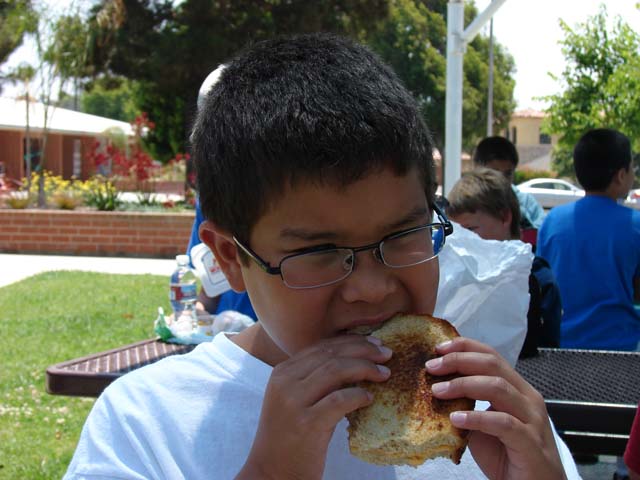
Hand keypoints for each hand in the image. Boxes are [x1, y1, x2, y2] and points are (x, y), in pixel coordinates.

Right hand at [236, 335, 391, 479]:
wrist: (272, 473)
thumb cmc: (290, 437)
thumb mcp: (296, 400)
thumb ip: (316, 379)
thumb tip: (355, 360)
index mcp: (282, 372)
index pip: (322, 346)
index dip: (351, 341)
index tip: (374, 344)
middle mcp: (285, 381)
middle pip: (331, 354)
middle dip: (364, 350)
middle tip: (387, 354)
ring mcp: (294, 402)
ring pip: (336, 370)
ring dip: (366, 368)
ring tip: (384, 374)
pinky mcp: (307, 423)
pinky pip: (340, 400)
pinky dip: (359, 395)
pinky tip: (369, 398)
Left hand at [426, 337, 565, 479]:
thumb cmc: (508, 456)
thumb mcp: (481, 425)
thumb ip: (466, 406)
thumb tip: (436, 389)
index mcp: (517, 389)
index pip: (491, 356)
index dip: (464, 347)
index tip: (438, 348)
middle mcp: (527, 398)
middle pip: (493, 365)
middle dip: (459, 361)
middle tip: (432, 366)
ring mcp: (532, 419)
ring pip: (498, 388)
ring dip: (463, 385)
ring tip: (437, 391)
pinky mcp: (530, 443)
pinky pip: (503, 423)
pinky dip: (477, 418)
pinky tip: (456, 419)